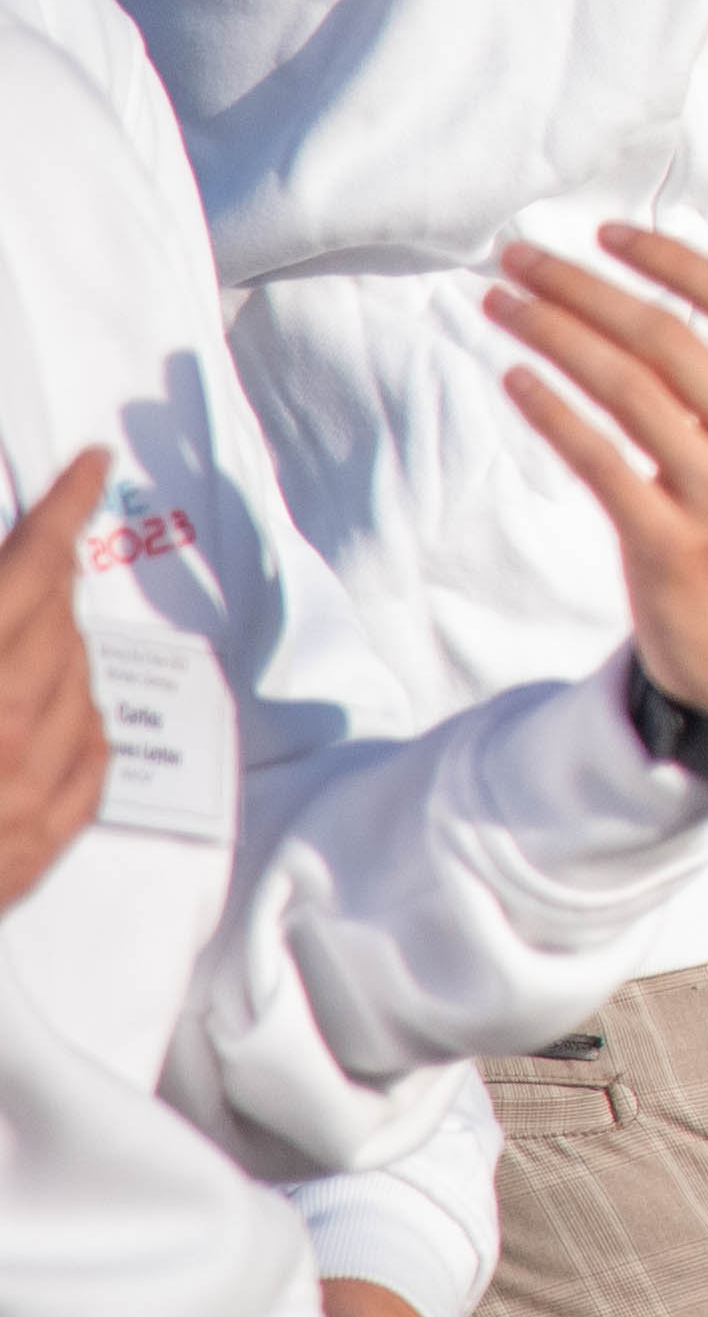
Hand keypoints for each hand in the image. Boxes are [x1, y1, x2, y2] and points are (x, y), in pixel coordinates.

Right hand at [0, 449, 108, 909]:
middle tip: (25, 563)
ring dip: (53, 650)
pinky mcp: (37, 851)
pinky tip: (50, 711)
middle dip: (42, 581)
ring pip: (79, 683)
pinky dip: (75, 721)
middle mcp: (6, 730)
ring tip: (11, 646)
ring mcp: (27, 796)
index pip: (34, 564)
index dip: (63, 505)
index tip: (86, 465)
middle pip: (57, 619)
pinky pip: (90, 756)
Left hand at [487, 229, 707, 734]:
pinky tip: (518, 379)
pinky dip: (554, 415)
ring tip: (503, 305)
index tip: (606, 233)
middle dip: (583, 289)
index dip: (670, 262)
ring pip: (626, 393)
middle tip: (519, 258)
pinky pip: (600, 463)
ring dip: (553, 339)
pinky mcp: (670, 547)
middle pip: (668, 341)